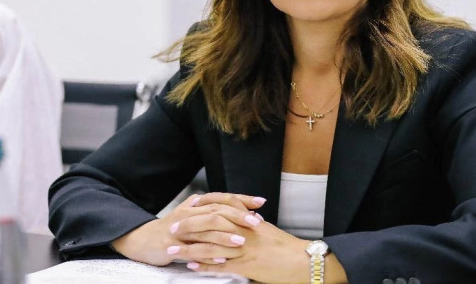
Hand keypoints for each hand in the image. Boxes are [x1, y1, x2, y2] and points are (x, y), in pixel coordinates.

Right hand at [111, 193, 265, 266]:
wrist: (144, 240)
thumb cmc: (175, 229)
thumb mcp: (196, 216)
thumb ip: (217, 213)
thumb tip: (246, 211)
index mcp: (197, 203)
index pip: (224, 197)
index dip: (243, 199)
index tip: (261, 203)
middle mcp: (190, 211)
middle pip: (217, 210)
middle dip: (238, 216)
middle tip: (257, 222)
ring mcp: (180, 227)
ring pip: (206, 228)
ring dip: (225, 235)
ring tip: (242, 241)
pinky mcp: (173, 243)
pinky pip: (194, 248)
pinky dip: (209, 253)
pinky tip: (222, 258)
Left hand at [171, 217, 312, 283]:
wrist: (304, 261)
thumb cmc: (288, 248)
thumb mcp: (269, 232)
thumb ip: (255, 226)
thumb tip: (247, 220)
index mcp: (249, 222)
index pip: (221, 210)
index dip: (203, 210)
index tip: (188, 210)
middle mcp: (244, 232)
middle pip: (210, 226)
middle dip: (189, 228)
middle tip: (171, 229)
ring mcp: (243, 249)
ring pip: (210, 246)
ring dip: (189, 248)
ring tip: (172, 250)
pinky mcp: (246, 266)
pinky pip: (220, 265)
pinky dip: (204, 265)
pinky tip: (190, 265)